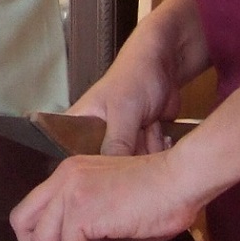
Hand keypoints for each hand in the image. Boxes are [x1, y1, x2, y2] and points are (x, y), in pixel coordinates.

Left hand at [8, 150, 205, 240]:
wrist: (180, 180)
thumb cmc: (160, 194)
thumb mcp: (112, 206)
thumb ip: (91, 223)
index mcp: (69, 174)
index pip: (32, 208)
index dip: (38, 238)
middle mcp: (63, 179)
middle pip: (22, 222)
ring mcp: (70, 193)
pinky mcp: (82, 212)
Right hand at [71, 0, 205, 154]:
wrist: (166, 65)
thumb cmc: (134, 74)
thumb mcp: (122, 110)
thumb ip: (116, 143)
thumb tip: (109, 175)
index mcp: (77, 126)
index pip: (73, 159)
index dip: (91, 168)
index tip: (114, 158)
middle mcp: (94, 138)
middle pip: (106, 168)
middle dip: (129, 153)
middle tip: (139, 130)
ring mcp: (118, 142)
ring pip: (130, 167)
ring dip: (146, 148)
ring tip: (148, 124)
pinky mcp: (137, 145)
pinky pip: (145, 162)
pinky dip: (156, 148)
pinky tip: (157, 129)